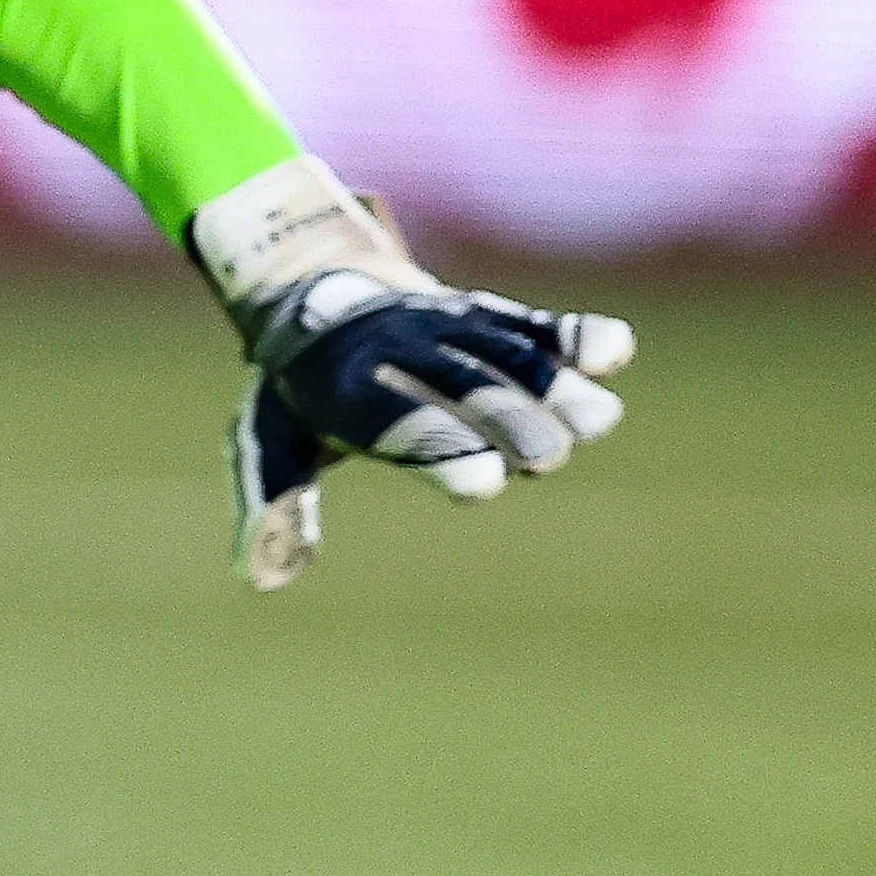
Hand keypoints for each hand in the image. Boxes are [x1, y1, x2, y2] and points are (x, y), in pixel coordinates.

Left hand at [190, 159, 633, 591]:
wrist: (311, 294)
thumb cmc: (295, 394)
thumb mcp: (269, 445)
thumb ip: (276, 507)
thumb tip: (260, 580)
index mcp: (335, 385)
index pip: (388, 422)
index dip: (437, 449)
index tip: (482, 485)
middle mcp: (393, 346)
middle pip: (458, 385)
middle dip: (503, 419)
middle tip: (547, 459)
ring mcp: (442, 324)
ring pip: (501, 352)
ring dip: (551, 384)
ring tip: (597, 421)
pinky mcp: (482, 313)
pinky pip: (526, 322)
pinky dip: (568, 333)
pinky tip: (616, 350)